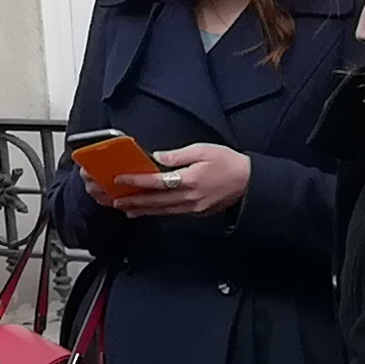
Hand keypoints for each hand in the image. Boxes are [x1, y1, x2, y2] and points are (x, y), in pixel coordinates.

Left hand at [121, 143, 251, 218]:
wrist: (250, 182)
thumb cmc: (229, 163)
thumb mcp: (203, 150)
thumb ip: (178, 155)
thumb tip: (158, 157)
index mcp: (190, 180)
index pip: (156, 182)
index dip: (136, 181)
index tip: (121, 179)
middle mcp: (189, 197)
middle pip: (155, 201)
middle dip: (133, 200)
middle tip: (115, 200)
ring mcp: (193, 207)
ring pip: (162, 210)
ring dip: (142, 209)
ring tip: (126, 208)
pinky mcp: (197, 212)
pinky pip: (172, 213)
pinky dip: (157, 212)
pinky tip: (148, 210)